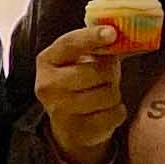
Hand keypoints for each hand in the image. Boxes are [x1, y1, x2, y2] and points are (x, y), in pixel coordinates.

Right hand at [32, 21, 130, 163]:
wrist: (68, 124)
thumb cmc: (78, 82)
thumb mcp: (78, 60)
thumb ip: (94, 47)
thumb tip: (116, 37)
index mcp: (47, 61)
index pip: (70, 44)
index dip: (92, 37)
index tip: (112, 33)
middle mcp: (48, 85)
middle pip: (97, 71)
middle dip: (110, 72)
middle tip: (106, 75)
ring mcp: (60, 110)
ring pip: (109, 94)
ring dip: (114, 93)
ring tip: (102, 95)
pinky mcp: (77, 130)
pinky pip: (115, 114)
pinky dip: (117, 112)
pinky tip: (105, 111)